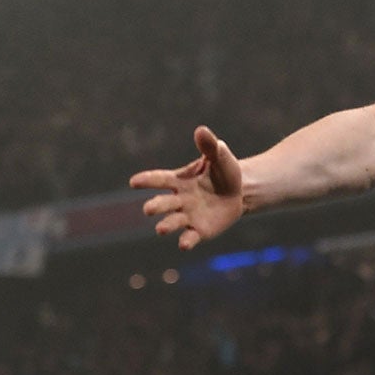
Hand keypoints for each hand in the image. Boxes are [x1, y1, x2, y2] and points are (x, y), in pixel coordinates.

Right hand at [134, 126, 244, 249]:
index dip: (146, 180)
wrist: (240, 192)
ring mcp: (188, 216)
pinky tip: (183, 244)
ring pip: (172, 222)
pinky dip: (186, 241)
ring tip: (160, 229)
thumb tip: (201, 130)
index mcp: (179, 180)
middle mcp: (179, 200)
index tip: (134, 182)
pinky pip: (190, 237)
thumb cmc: (224, 172)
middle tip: (148, 209)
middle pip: (163, 203)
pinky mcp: (199, 231)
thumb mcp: (219, 157)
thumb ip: (209, 146)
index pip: (159, 179)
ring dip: (166, 226)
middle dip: (155, 206)